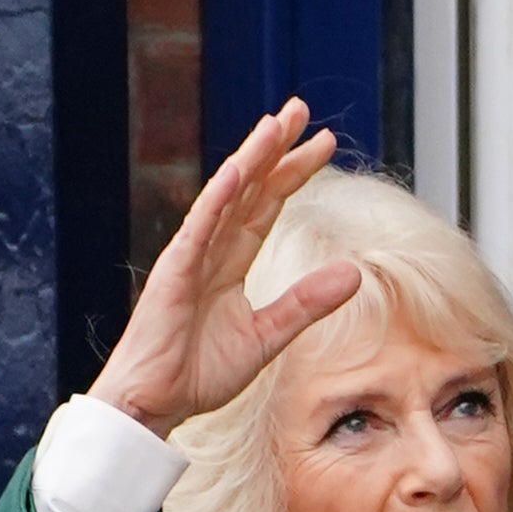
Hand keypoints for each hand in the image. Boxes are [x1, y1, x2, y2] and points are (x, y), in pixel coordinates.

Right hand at [88, 98, 364, 435]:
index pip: (268, 205)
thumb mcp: (269, 335)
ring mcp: (190, 258)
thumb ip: (308, 302)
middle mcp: (210, 250)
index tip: (323, 142)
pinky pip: (199, 231)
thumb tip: (356, 272)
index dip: (294, 173)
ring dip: (250, 159)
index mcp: (231, 262)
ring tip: (275, 124)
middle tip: (300, 108)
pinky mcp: (174, 275)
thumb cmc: (199, 371)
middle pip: (249, 188)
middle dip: (274, 148)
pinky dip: (218, 201)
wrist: (156, 403)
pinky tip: (238, 172)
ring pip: (225, 197)